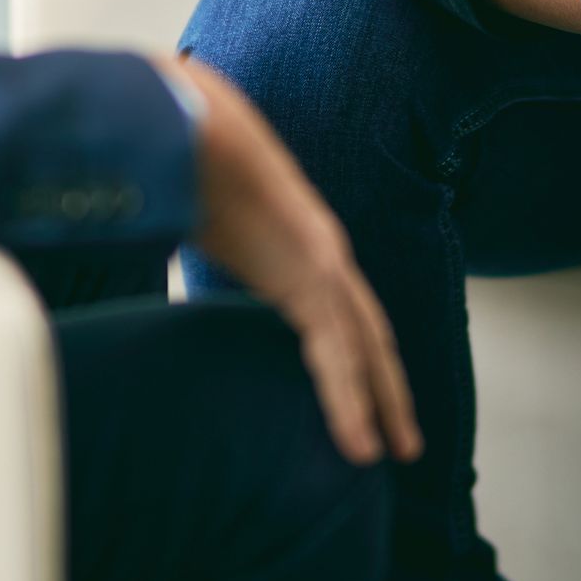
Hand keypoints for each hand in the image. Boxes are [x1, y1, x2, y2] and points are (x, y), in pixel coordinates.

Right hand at [171, 54, 421, 466]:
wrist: (197, 126)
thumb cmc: (194, 168)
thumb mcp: (206, 221)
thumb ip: (207, 242)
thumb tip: (174, 249)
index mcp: (302, 252)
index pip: (344, 320)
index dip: (361, 364)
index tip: (369, 407)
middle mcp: (325, 259)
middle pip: (369, 339)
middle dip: (390, 392)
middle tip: (405, 446)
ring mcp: (324, 263)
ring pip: (362, 351)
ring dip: (380, 405)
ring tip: (390, 454)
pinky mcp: (313, 271)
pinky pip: (338, 348)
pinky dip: (350, 398)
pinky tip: (361, 439)